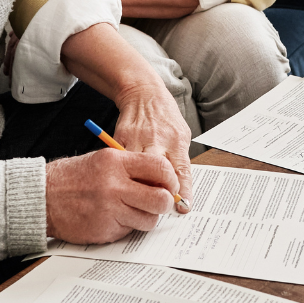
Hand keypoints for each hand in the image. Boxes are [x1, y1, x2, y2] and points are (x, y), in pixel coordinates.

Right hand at [44, 148, 179, 242]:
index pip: (160, 168)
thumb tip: (162, 179)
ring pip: (149, 220)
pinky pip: (129, 231)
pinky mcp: (104, 230)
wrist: (41, 197)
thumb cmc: (72, 178)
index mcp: (116, 162)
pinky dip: (126, 226)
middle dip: (165, 203)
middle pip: (160, 199)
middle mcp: (114, 186)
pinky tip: (113, 217)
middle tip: (160, 202)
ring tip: (133, 209)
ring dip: (146, 217)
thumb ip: (131, 167)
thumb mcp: (103, 160)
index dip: (170, 179)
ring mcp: (109, 210)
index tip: (170, 184)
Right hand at [112, 85, 193, 209]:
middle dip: (159, 190)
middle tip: (160, 203)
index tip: (183, 208)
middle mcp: (157, 140)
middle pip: (158, 172)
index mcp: (176, 140)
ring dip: (140, 186)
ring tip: (141, 197)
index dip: (183, 191)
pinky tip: (124, 183)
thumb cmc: (165, 117)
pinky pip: (121, 163)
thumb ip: (180, 162)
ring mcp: (136, 139)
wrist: (144, 94)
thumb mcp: (181, 135)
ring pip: (137, 170)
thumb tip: (183, 193)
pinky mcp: (119, 139)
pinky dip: (123, 175)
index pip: (181, 170)